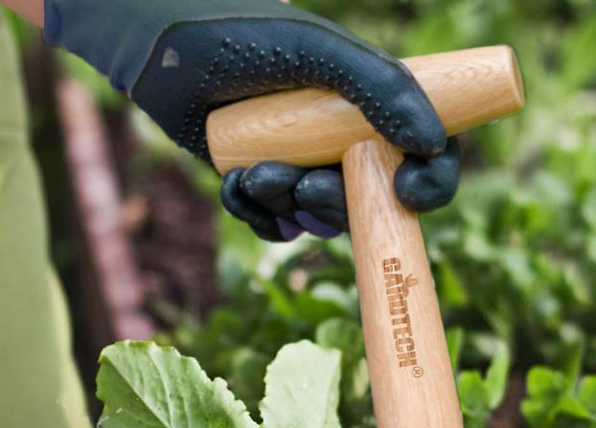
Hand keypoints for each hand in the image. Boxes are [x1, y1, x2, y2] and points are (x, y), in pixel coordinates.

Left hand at [42, 0, 460, 239]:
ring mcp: (300, 164)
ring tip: (255, 173)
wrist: (162, 50)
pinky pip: (275, 225)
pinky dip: (256, 213)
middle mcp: (339, 139)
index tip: (408, 192)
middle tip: (304, 186)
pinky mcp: (261, 183)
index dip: (429, 182)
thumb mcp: (320, 53)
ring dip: (288, 205)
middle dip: (336, 204)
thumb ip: (381, 89)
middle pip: (369, 201)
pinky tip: (235, 180)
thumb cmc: (242, 35)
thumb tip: (432, 142)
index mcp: (368, 105)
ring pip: (318, 218)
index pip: (425, 153)